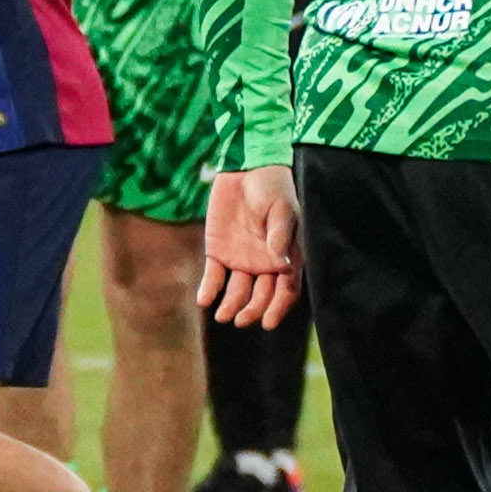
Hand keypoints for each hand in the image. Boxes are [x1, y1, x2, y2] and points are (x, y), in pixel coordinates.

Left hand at [197, 166, 299, 328]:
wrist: (246, 168)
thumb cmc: (272, 188)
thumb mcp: (281, 210)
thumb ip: (281, 235)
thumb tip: (282, 263)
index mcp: (286, 256)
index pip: (286, 290)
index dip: (278, 308)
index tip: (267, 323)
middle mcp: (264, 263)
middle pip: (261, 296)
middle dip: (252, 310)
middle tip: (240, 320)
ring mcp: (241, 259)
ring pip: (237, 291)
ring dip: (230, 305)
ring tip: (222, 316)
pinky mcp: (218, 251)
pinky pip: (214, 276)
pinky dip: (209, 289)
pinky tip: (204, 300)